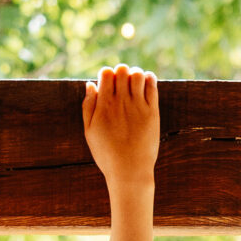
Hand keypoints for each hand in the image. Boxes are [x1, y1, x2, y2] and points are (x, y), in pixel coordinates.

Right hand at [83, 65, 159, 188]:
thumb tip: (90, 84)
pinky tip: (145, 84)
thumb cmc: (106, 154)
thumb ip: (88, 106)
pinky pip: (152, 86)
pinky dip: (149, 79)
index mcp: (104, 105)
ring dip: (135, 75)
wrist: (129, 171)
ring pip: (138, 75)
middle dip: (121, 73)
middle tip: (122, 85)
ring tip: (134, 84)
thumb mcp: (89, 131)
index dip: (106, 74)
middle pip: (122, 70)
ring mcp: (138, 106)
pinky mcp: (152, 112)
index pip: (106, 73)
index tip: (108, 85)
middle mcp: (121, 102)